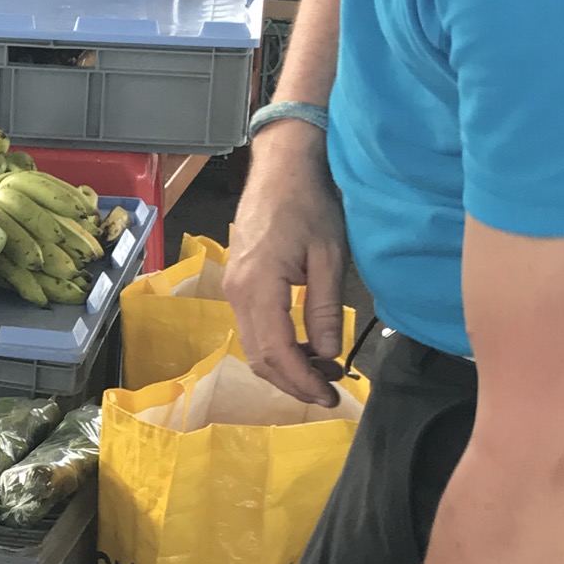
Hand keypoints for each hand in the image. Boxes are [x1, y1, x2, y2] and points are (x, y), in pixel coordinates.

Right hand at [226, 119, 350, 406]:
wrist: (282, 167)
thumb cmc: (309, 204)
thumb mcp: (329, 257)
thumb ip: (325, 310)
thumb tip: (327, 356)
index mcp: (258, 286)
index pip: (277, 351)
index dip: (303, 380)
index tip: (331, 396)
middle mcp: (236, 292)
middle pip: (259, 357)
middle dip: (294, 381)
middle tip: (329, 392)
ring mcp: (232, 289)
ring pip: (254, 347)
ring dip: (285, 367)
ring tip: (321, 372)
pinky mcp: (237, 283)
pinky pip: (253, 328)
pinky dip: (277, 347)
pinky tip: (304, 346)